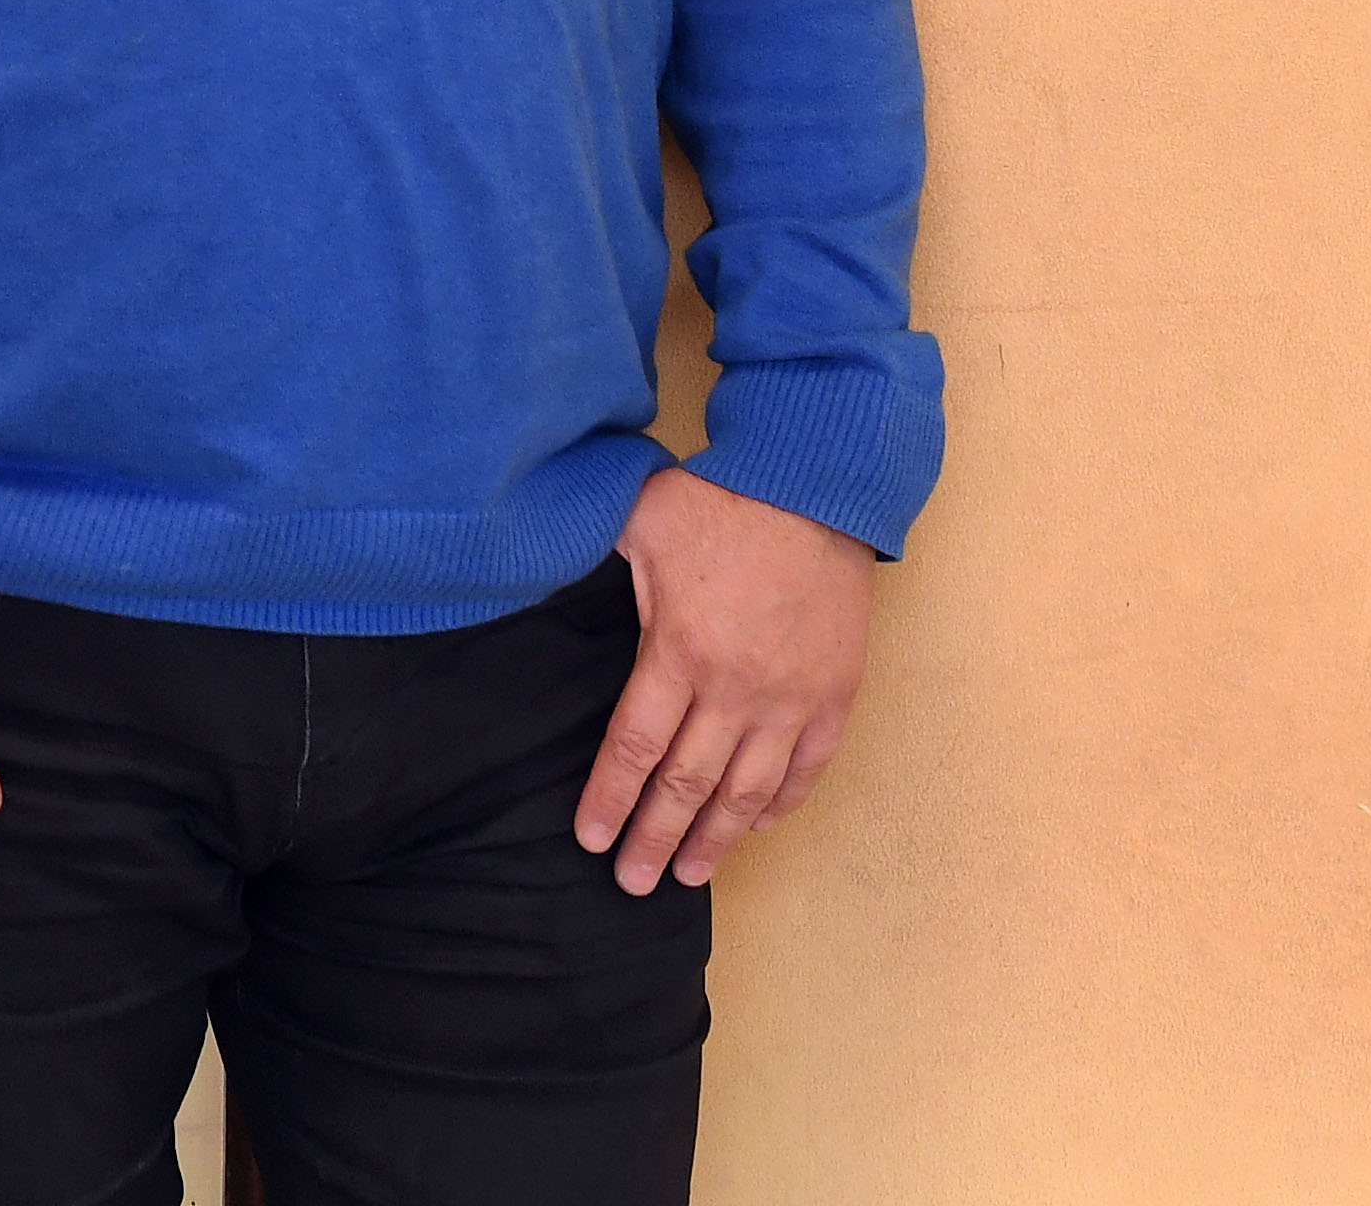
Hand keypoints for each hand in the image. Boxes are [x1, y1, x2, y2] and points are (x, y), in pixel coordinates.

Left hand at [575, 468, 872, 894]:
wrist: (817, 487)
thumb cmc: (720, 501)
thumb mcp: (638, 523)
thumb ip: (596, 561)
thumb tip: (536, 562)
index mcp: (678, 650)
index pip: (634, 748)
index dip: (610, 801)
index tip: (591, 840)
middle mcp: (735, 688)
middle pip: (686, 785)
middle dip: (655, 840)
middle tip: (633, 883)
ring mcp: (790, 698)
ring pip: (749, 791)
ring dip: (717, 839)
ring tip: (690, 875)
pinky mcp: (834, 695)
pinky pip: (807, 768)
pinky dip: (782, 804)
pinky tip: (758, 827)